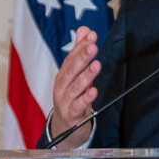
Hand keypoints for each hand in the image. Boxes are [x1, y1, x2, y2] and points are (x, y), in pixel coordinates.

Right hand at [47, 26, 100, 148]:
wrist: (64, 128)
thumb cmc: (70, 97)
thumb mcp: (73, 75)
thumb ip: (78, 52)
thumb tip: (84, 30)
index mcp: (63, 75)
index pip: (71, 57)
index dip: (81, 46)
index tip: (92, 35)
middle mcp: (62, 86)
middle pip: (71, 70)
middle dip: (82, 57)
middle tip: (93, 46)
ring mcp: (65, 100)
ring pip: (75, 86)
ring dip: (86, 76)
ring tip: (96, 65)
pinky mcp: (71, 114)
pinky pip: (78, 105)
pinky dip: (85, 98)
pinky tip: (94, 90)